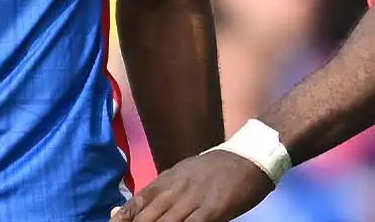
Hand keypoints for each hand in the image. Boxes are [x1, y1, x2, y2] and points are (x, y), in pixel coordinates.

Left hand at [112, 150, 273, 221]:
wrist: (249, 158)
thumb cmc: (216, 168)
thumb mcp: (184, 173)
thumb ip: (162, 190)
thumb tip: (132, 207)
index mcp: (168, 179)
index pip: (138, 201)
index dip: (124, 217)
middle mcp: (176, 189)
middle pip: (148, 216)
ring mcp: (194, 200)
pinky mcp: (212, 211)